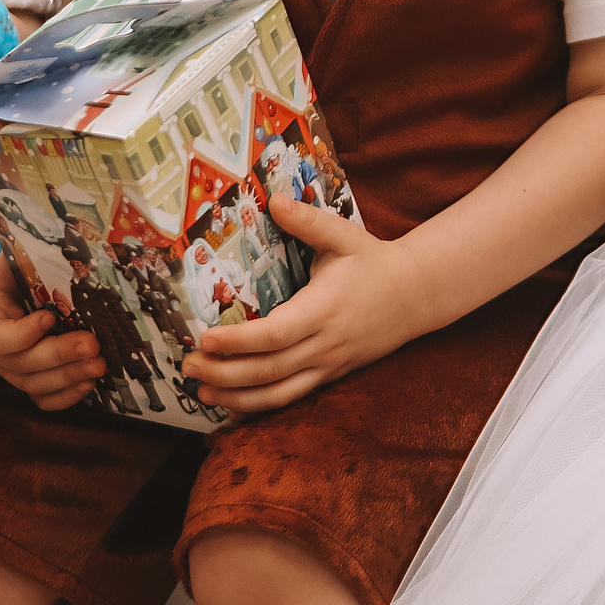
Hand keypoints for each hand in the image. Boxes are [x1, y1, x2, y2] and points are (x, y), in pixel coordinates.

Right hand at [0, 258, 103, 410]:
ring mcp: (10, 366)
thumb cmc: (34, 260)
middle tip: (92, 346)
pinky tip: (90, 383)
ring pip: (32, 385)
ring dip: (67, 377)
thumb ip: (35, 255)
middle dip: (57, 356)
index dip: (21, 335)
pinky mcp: (31, 378)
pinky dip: (66, 396)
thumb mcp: (28, 252)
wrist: (39, 273)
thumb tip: (67, 246)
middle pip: (18, 364)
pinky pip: (43, 399)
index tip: (50, 317)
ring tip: (99, 365)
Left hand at [184, 196, 422, 411]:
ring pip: (279, 393)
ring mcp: (329, 365)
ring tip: (202, 391)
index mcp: (324, 309)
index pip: (274, 334)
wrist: (416, 295)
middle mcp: (325, 343)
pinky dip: (260, 406)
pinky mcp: (331, 376)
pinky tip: (233, 404)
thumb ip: (308, 221)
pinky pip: (292, 398)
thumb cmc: (374, 262)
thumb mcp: (345, 236)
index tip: (204, 338)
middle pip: (269, 370)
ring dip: (236, 397)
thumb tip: (273, 199)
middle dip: (224, 373)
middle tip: (189, 364)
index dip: (237, 342)